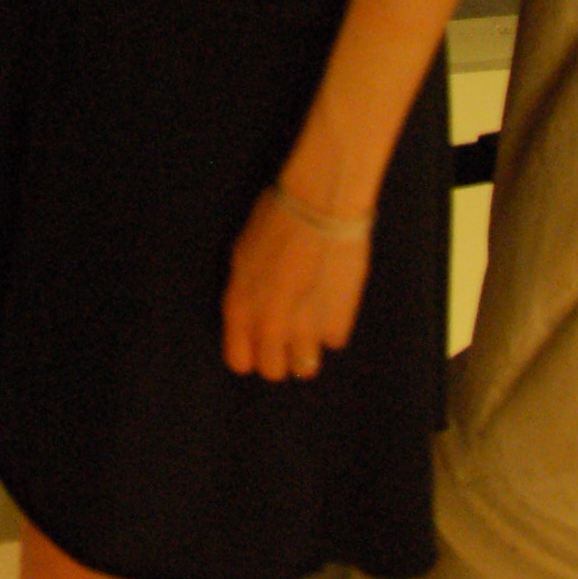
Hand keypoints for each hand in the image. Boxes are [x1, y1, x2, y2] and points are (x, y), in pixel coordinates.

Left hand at [221, 190, 369, 380]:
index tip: (258, 342)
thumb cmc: (275, 219)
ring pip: (305, 368)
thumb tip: (252, 316)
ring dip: (307, 349)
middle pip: (272, 371)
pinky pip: (333, 342)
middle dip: (278, 356)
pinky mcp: (338, 325)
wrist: (321, 207)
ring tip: (312, 320)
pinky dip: (333, 326)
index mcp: (240, 309)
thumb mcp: (243, 257)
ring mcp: (305, 331)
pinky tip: (332, 300)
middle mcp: (269, 327)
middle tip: (287, 333)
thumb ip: (246, 294)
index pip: (239, 361)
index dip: (249, 352)